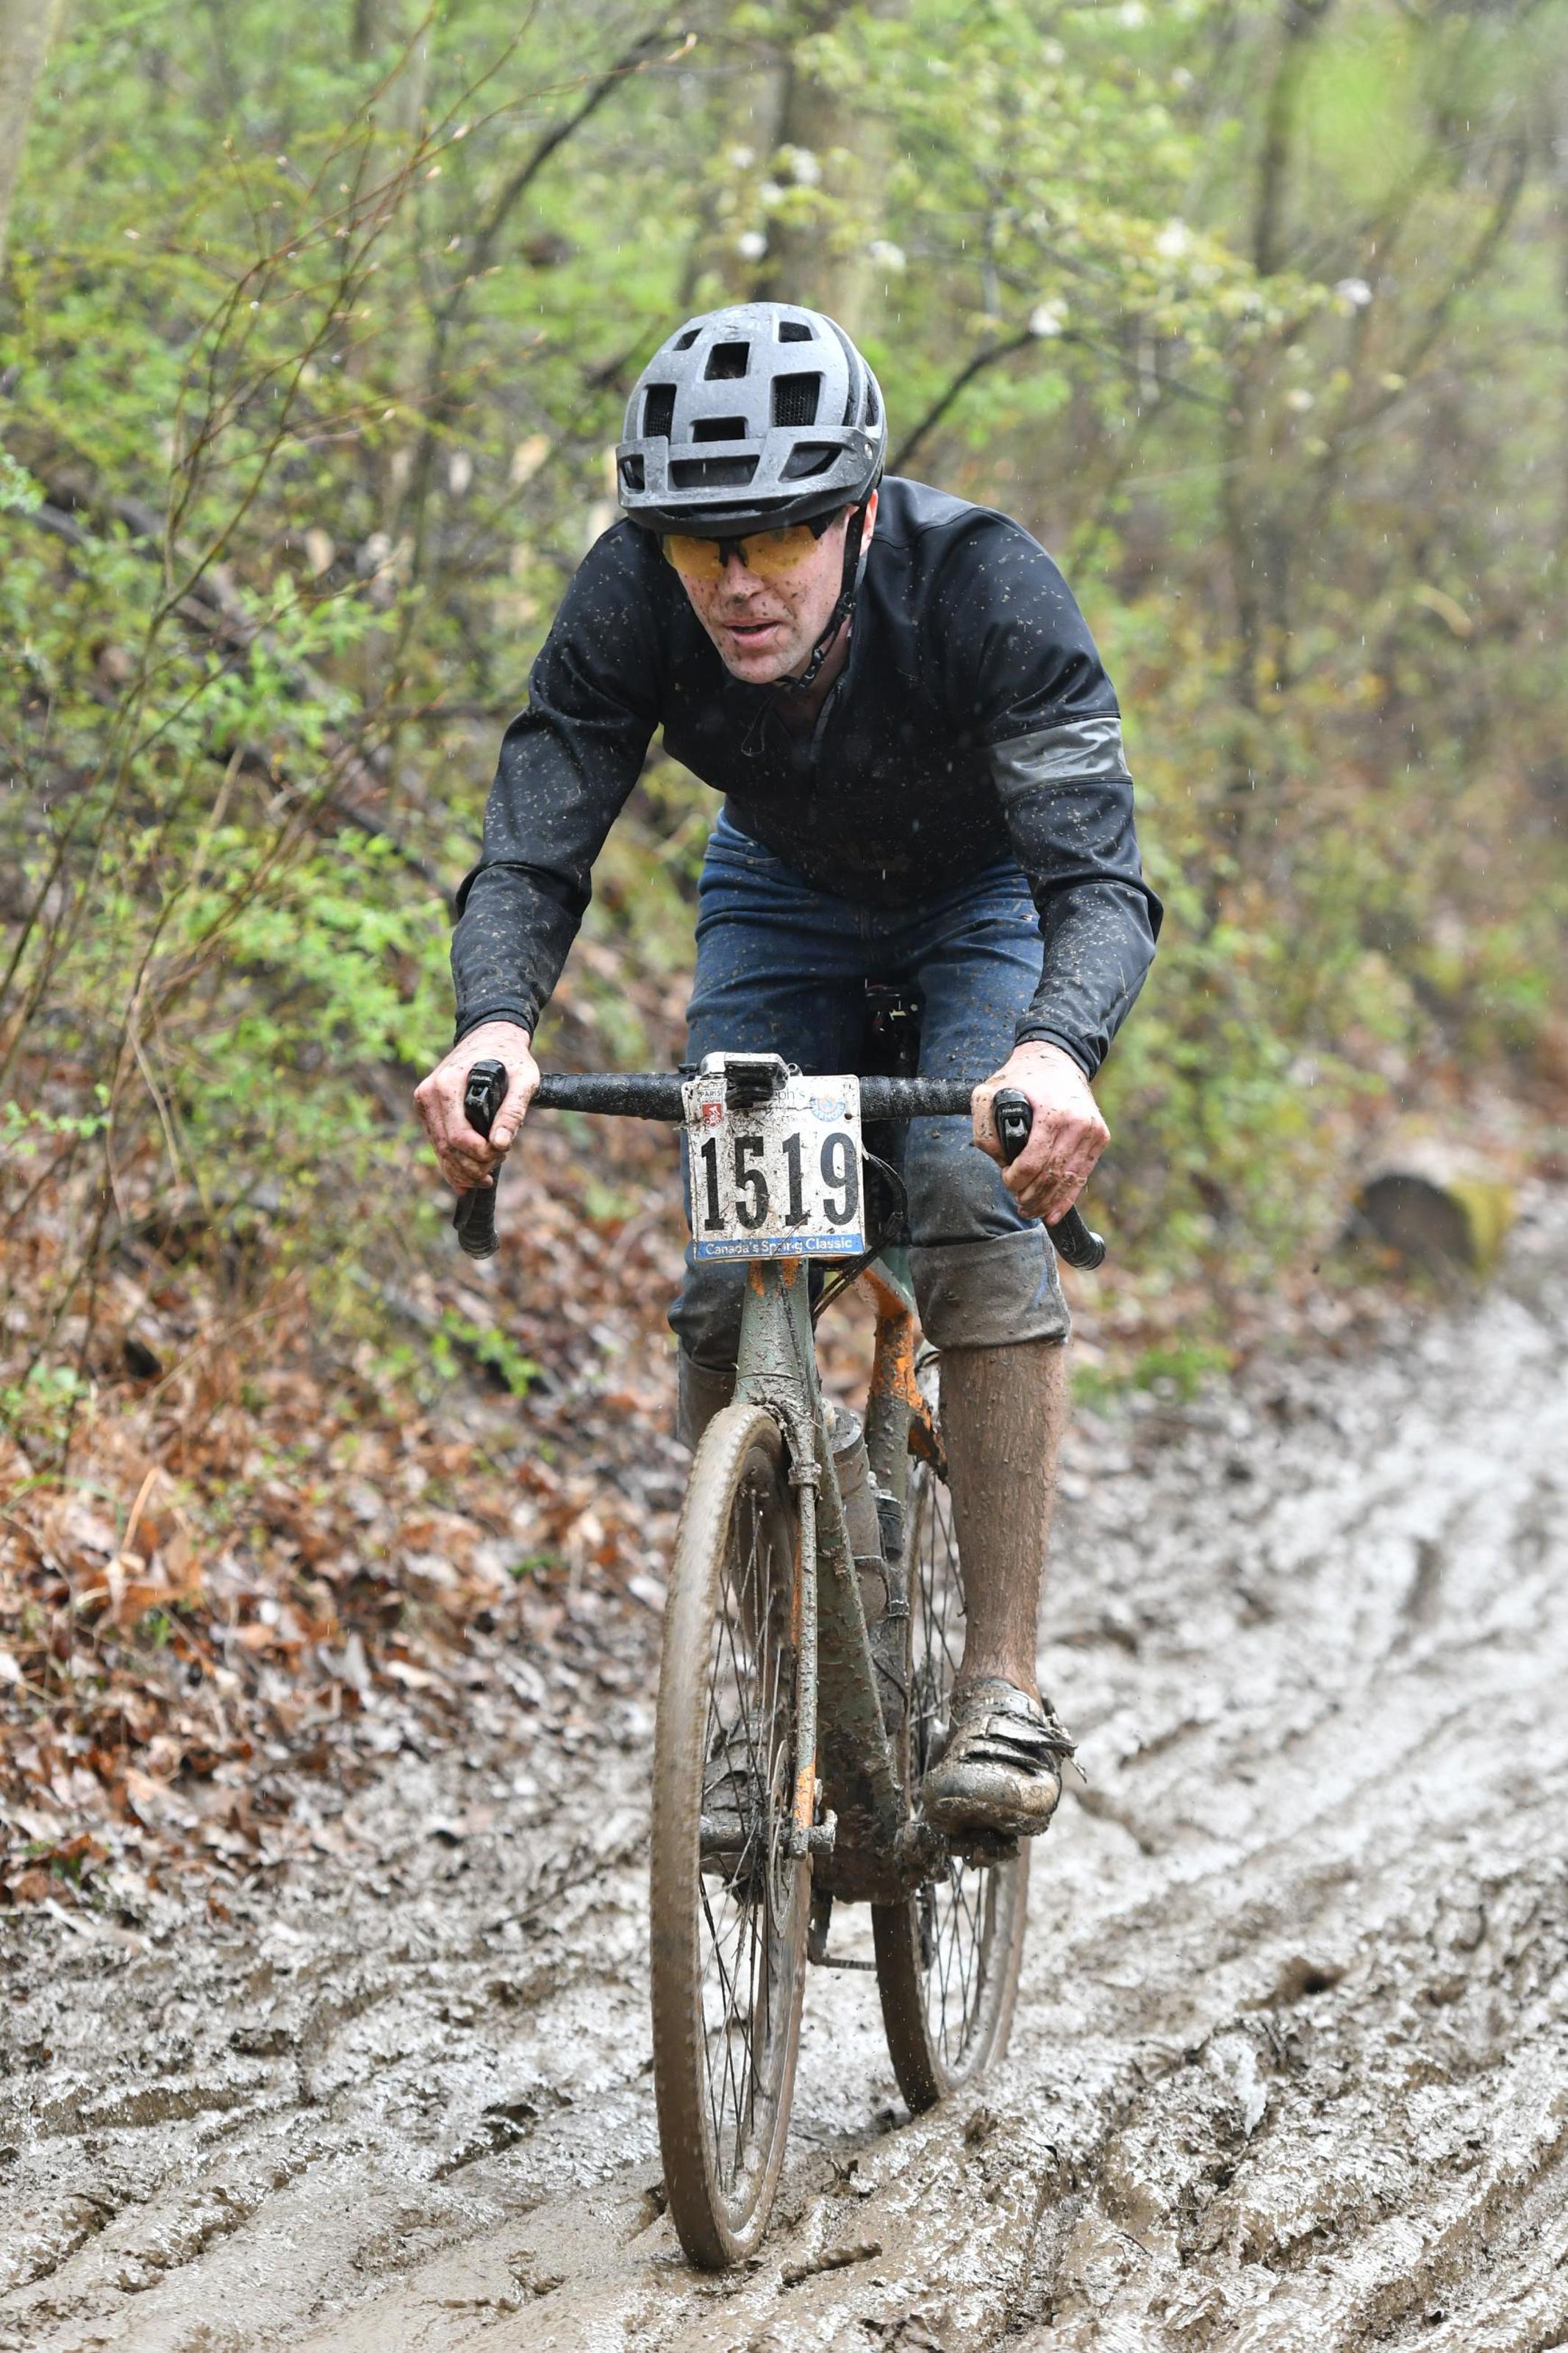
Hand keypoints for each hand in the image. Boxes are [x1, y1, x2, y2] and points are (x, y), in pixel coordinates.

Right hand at [414, 1021, 538, 1193]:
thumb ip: (513, 1111)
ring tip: (487, 1175)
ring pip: (440, 1150)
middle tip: (498, 1163)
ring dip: (463, 1170)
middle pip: (447, 1147)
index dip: (480, 1155)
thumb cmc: (510, 1056)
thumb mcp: (523, 1079)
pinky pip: (437, 1144)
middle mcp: (428, 1093)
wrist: (490, 1036)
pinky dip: (451, 1165)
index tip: (503, 1153)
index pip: (458, 1136)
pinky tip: (466, 1182)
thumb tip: (501, 1144)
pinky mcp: (427, 1110)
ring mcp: (424, 1102)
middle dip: (474, 1165)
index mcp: (447, 1084)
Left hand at [972, 1040, 1108, 1224]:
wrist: (1058, 1058)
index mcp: (1053, 1113)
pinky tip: (1053, 1212)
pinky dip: (1067, 1197)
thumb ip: (984, 1129)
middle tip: (1018, 1201)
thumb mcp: (989, 1093)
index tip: (1006, 1180)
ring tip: (1031, 1209)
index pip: (1034, 1162)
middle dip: (1031, 1195)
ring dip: (1048, 1201)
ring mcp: (1093, 1130)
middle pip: (1052, 1175)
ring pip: (1069, 1180)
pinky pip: (1082, 1175)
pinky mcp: (1100, 1136)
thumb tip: (1000, 1161)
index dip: (1016, 1180)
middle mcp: (1079, 1123)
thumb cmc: (1022, 1078)